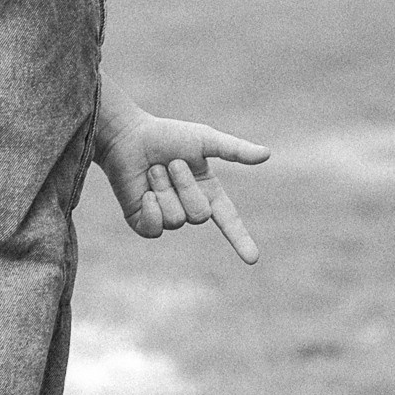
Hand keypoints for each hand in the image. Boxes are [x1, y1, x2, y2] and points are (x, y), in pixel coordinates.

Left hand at [94, 112, 268, 258]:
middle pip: (199, 215)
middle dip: (184, 186)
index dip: (241, 240)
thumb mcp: (205, 140)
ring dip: (164, 190)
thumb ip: (234, 150)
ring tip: (153, 171)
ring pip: (175, 220)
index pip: (230, 221)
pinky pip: (155, 228)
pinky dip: (150, 207)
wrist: (128, 137)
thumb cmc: (167, 136)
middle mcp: (190, 207)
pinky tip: (144, 192)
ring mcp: (166, 217)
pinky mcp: (144, 224)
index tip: (252, 259)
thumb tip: (267, 154)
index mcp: (209, 192)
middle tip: (171, 163)